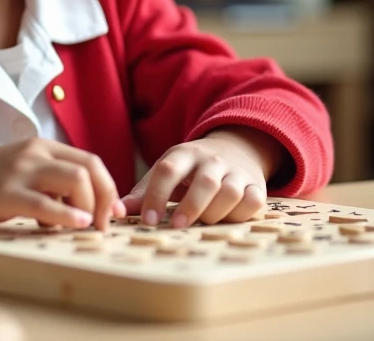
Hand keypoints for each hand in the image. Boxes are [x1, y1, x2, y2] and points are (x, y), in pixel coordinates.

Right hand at [0, 138, 124, 231]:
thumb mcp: (21, 173)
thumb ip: (49, 184)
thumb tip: (82, 210)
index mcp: (42, 147)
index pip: (91, 162)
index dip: (109, 187)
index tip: (114, 212)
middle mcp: (35, 154)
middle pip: (90, 169)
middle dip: (106, 198)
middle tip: (104, 224)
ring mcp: (21, 172)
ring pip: (75, 181)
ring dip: (90, 207)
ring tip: (86, 227)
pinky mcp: (6, 194)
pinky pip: (45, 204)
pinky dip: (68, 216)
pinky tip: (77, 225)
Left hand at [121, 127, 284, 227]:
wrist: (236, 148)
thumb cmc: (191, 169)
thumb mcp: (167, 171)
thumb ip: (144, 193)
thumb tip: (116, 212)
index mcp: (184, 154)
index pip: (168, 170)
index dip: (156, 195)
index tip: (148, 220)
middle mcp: (212, 161)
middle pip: (204, 182)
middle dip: (190, 207)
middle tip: (177, 226)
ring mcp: (236, 172)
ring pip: (229, 192)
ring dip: (214, 212)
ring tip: (202, 224)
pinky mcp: (256, 185)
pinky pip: (253, 201)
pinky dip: (241, 214)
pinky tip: (227, 220)